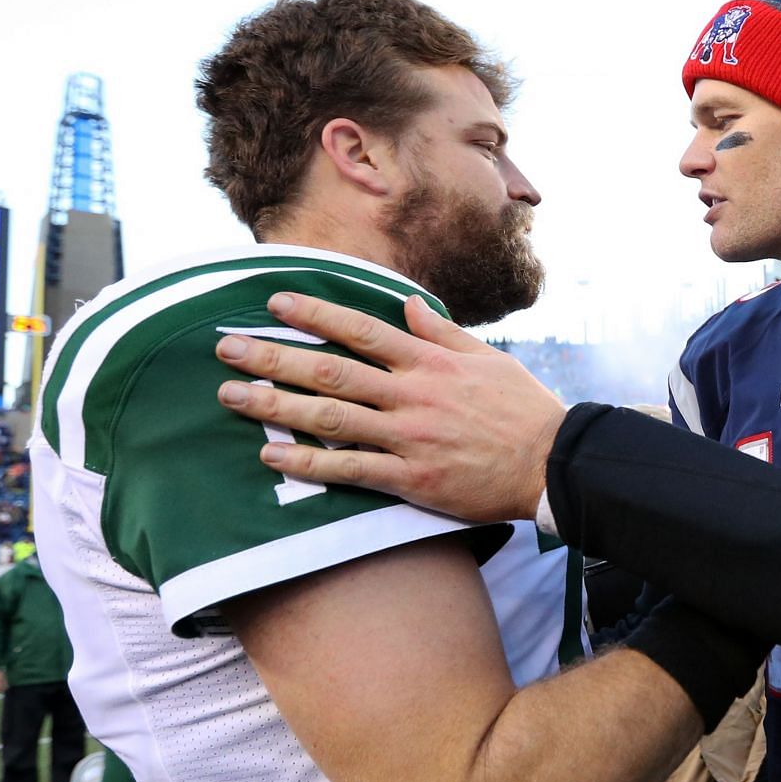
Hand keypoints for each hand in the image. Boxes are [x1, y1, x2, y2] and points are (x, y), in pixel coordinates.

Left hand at [214, 293, 566, 521]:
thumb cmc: (523, 409)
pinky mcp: (412, 478)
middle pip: (330, 370)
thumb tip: (407, 304)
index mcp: (429, 362)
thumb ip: (441, 332)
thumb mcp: (488, 359)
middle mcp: (412, 395)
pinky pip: (349, 469)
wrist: (553, 463)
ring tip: (230, 397)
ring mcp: (409, 437)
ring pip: (329, 417)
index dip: (314, 315)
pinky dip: (308, 463)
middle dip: (273, 357)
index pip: (360, 330)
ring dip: (274, 406)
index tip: (275, 303)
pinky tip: (272, 456)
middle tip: (226, 348)